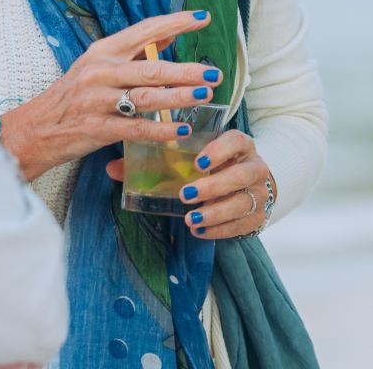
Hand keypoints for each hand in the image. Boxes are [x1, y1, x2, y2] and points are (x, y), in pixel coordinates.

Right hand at [0, 10, 222, 181]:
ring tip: (204, 95)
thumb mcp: (96, 66)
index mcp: (102, 51)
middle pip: (152, 67)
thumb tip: (167, 37)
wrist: (34, 129)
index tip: (203, 18)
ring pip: (147, 97)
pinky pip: (135, 129)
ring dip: (179, 97)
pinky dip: (161, 130)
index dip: (176, 23)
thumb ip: (132, 53)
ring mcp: (97, 100)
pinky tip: (182, 130)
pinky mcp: (96, 128)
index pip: (145, 31)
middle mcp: (100, 71)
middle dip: (187, 70)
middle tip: (214, 72)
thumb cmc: (70, 97)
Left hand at [104, 130, 274, 239]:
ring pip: (244, 202)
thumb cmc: (210, 166)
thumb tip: (111, 167)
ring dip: (217, 212)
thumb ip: (153, 159)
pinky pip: (243, 224)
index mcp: (239, 144)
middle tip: (185, 195)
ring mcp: (260, 192)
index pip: (236, 141)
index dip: (219, 150)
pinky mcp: (260, 216)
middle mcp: (255, 166)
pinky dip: (221, 229)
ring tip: (191, 220)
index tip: (197, 162)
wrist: (248, 186)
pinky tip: (200, 231)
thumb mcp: (189, 157)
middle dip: (213, 186)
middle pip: (241, 174)